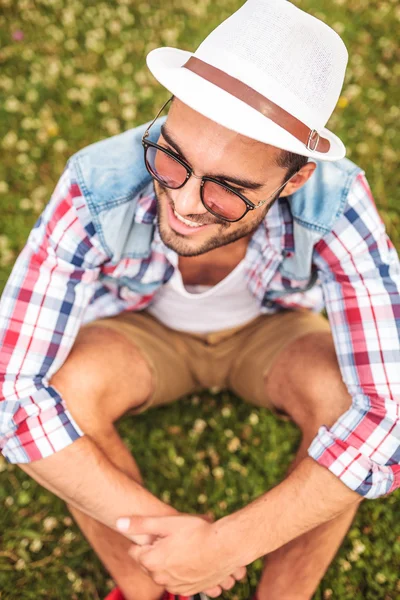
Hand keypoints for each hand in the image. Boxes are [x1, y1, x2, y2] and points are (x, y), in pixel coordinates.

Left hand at [116, 514, 246, 596]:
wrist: (225, 548)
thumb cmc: (197, 532)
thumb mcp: (167, 523)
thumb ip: (140, 524)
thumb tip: (118, 522)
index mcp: (151, 562)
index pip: (135, 552)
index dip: (147, 539)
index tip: (160, 533)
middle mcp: (160, 578)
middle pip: (149, 562)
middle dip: (157, 550)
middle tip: (174, 538)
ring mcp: (175, 586)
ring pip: (164, 571)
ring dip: (169, 560)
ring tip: (185, 546)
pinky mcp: (189, 590)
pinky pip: (177, 579)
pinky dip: (181, 570)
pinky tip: (192, 558)